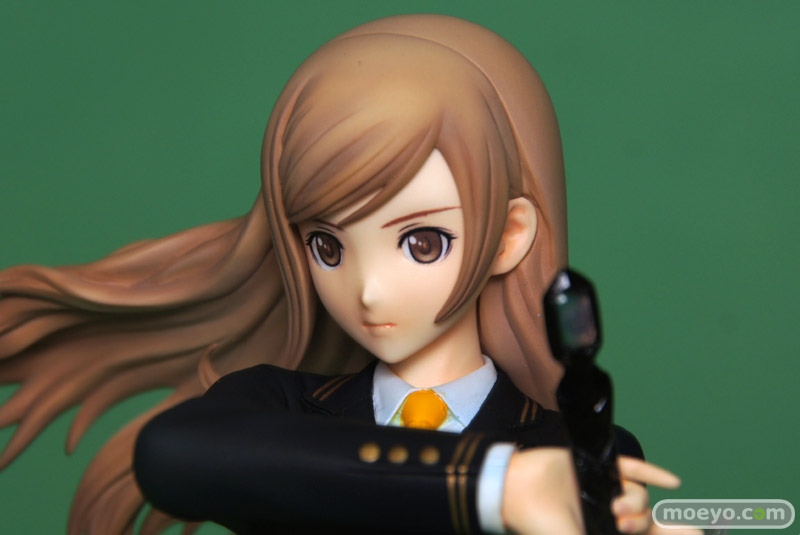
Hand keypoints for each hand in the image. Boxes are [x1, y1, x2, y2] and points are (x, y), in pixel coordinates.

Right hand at [502, 448, 700, 534]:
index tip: (657, 532)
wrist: (517, 491)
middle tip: (624, 524)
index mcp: (599, 529)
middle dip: (641, 521)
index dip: (649, 531)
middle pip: (640, 514)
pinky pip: (631, 467)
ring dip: (637, 501)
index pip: (637, 531)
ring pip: (637, 492)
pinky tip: (673, 482)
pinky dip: (652, 473)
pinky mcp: (596, 464)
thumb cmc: (541, 524)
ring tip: (618, 507)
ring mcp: (602, 485)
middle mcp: (604, 509)